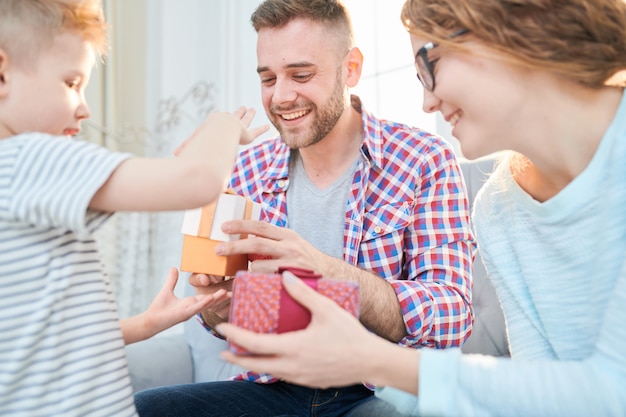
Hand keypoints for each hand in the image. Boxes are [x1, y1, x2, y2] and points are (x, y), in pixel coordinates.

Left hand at [123, 267, 230, 343]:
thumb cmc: (158, 308)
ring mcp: (189, 312)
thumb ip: (172, 280)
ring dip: (216, 299)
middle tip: (234, 292)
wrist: (149, 320)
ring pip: (206, 304)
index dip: (217, 293)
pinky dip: (204, 303)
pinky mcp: (183, 315)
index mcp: (190, 302)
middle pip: (210, 301)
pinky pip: (196, 308)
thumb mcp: (167, 290)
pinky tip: (212, 297)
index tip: (227, 288)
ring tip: (227, 293)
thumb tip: (173, 267)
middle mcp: (192, 308)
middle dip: (222, 297)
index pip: (206, 297)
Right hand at [173, 106, 268, 154]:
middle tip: (243, 107)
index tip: (218, 119)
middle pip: (234, 115)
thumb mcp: (193, 142)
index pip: (217, 122)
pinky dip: (261, 129)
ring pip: (245, 119)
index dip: (218, 122)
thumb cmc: (205, 138)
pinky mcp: (247, 134)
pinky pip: (256, 132)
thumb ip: (186, 149)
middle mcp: (228, 121)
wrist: (219, 133)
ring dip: (249, 114)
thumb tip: (174, 157)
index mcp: (215, 122)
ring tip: (252, 109)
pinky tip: (268, 127)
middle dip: (238, 111)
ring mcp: (239, 126)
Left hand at [215, 220, 328, 273]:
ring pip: (259, 266)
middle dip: (234, 246)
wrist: (333, 274)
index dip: (241, 225)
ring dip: (245, 271)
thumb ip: (275, 241)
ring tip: (235, 275)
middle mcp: (289, 246)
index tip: (224, 226)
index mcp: (287, 235)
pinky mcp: (291, 279)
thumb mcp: (294, 243)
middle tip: (217, 250)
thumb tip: (248, 240)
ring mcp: (291, 263)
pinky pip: (267, 281)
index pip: (261, 226)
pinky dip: (256, 283)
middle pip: (256, 244)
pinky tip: (250, 286)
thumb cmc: (308, 260)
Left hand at [217, 272, 389, 388]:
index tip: (222, 328)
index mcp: (294, 348)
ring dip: (252, 364)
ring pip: (269, 373)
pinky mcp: (309, 382)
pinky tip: (272, 361)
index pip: (256, 344)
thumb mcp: (327, 309)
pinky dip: (271, 368)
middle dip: (237, 358)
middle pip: (255, 365)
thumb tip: (286, 275)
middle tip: (223, 350)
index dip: (236, 336)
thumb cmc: (350, 334)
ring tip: (243, 355)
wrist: (371, 362)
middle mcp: (293, 366)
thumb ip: (304, 293)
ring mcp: (301, 377)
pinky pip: (283, 376)